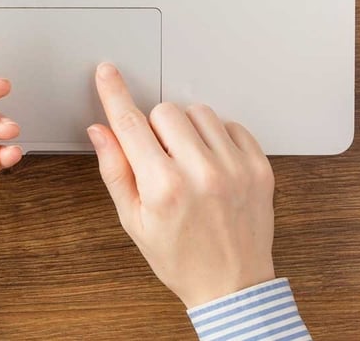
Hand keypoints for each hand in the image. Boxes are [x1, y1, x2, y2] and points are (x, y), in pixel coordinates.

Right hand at [87, 63, 275, 307]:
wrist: (231, 286)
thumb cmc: (180, 258)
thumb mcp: (134, 221)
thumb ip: (115, 171)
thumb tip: (101, 131)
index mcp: (163, 188)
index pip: (131, 125)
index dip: (115, 93)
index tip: (108, 73)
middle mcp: (201, 173)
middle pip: (165, 112)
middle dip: (154, 128)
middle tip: (159, 159)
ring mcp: (234, 168)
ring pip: (199, 112)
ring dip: (187, 129)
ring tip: (188, 161)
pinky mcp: (259, 167)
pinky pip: (232, 125)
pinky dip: (218, 137)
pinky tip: (212, 163)